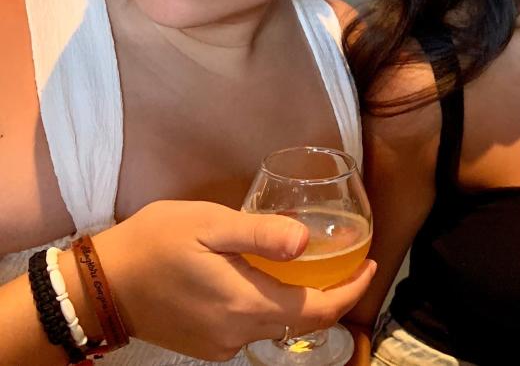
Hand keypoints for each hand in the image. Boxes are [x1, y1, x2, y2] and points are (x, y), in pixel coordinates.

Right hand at [94, 200, 376, 360]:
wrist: (98, 286)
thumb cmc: (154, 243)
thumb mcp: (208, 224)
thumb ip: (260, 234)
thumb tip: (307, 240)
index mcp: (246, 303)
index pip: (318, 309)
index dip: (352, 290)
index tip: (372, 264)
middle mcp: (239, 334)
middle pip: (304, 320)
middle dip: (334, 294)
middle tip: (350, 261)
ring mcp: (221, 345)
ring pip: (279, 324)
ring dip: (303, 299)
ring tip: (313, 265)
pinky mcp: (206, 346)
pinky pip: (252, 328)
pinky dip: (272, 306)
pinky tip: (269, 279)